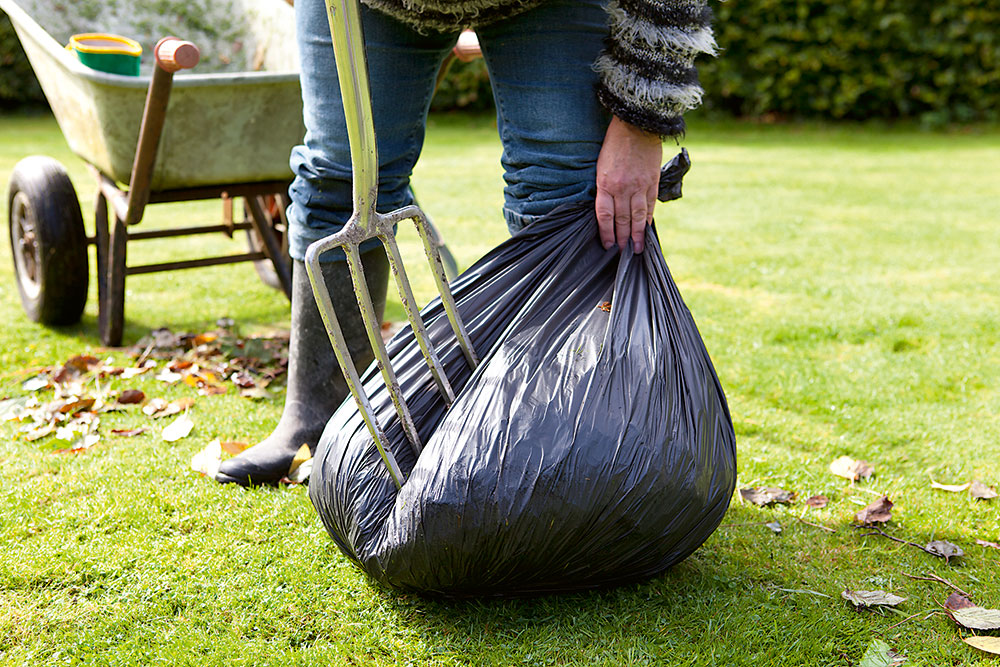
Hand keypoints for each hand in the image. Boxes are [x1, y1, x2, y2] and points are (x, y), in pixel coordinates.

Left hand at [595, 116, 661, 253]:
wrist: (637, 123)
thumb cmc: (614, 143)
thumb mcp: (601, 165)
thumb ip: (604, 187)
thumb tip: (607, 207)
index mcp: (606, 183)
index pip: (605, 216)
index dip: (606, 233)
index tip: (607, 246)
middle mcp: (622, 187)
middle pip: (621, 220)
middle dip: (621, 239)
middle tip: (622, 254)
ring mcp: (639, 185)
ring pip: (637, 216)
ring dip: (636, 234)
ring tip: (637, 248)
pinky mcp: (652, 181)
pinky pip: (650, 204)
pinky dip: (647, 218)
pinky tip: (645, 228)